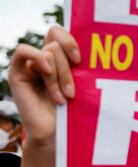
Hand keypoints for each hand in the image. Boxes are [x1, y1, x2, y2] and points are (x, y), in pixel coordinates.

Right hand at [8, 26, 80, 144]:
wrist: (57, 134)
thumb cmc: (75, 111)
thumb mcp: (82, 84)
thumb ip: (80, 65)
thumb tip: (92, 43)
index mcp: (60, 58)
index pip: (59, 33)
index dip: (71, 40)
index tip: (81, 60)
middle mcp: (44, 58)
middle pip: (57, 44)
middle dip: (68, 69)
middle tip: (72, 92)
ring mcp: (30, 64)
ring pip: (49, 51)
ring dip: (60, 76)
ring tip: (64, 97)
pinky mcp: (16, 72)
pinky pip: (23, 51)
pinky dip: (40, 60)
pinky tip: (47, 73)